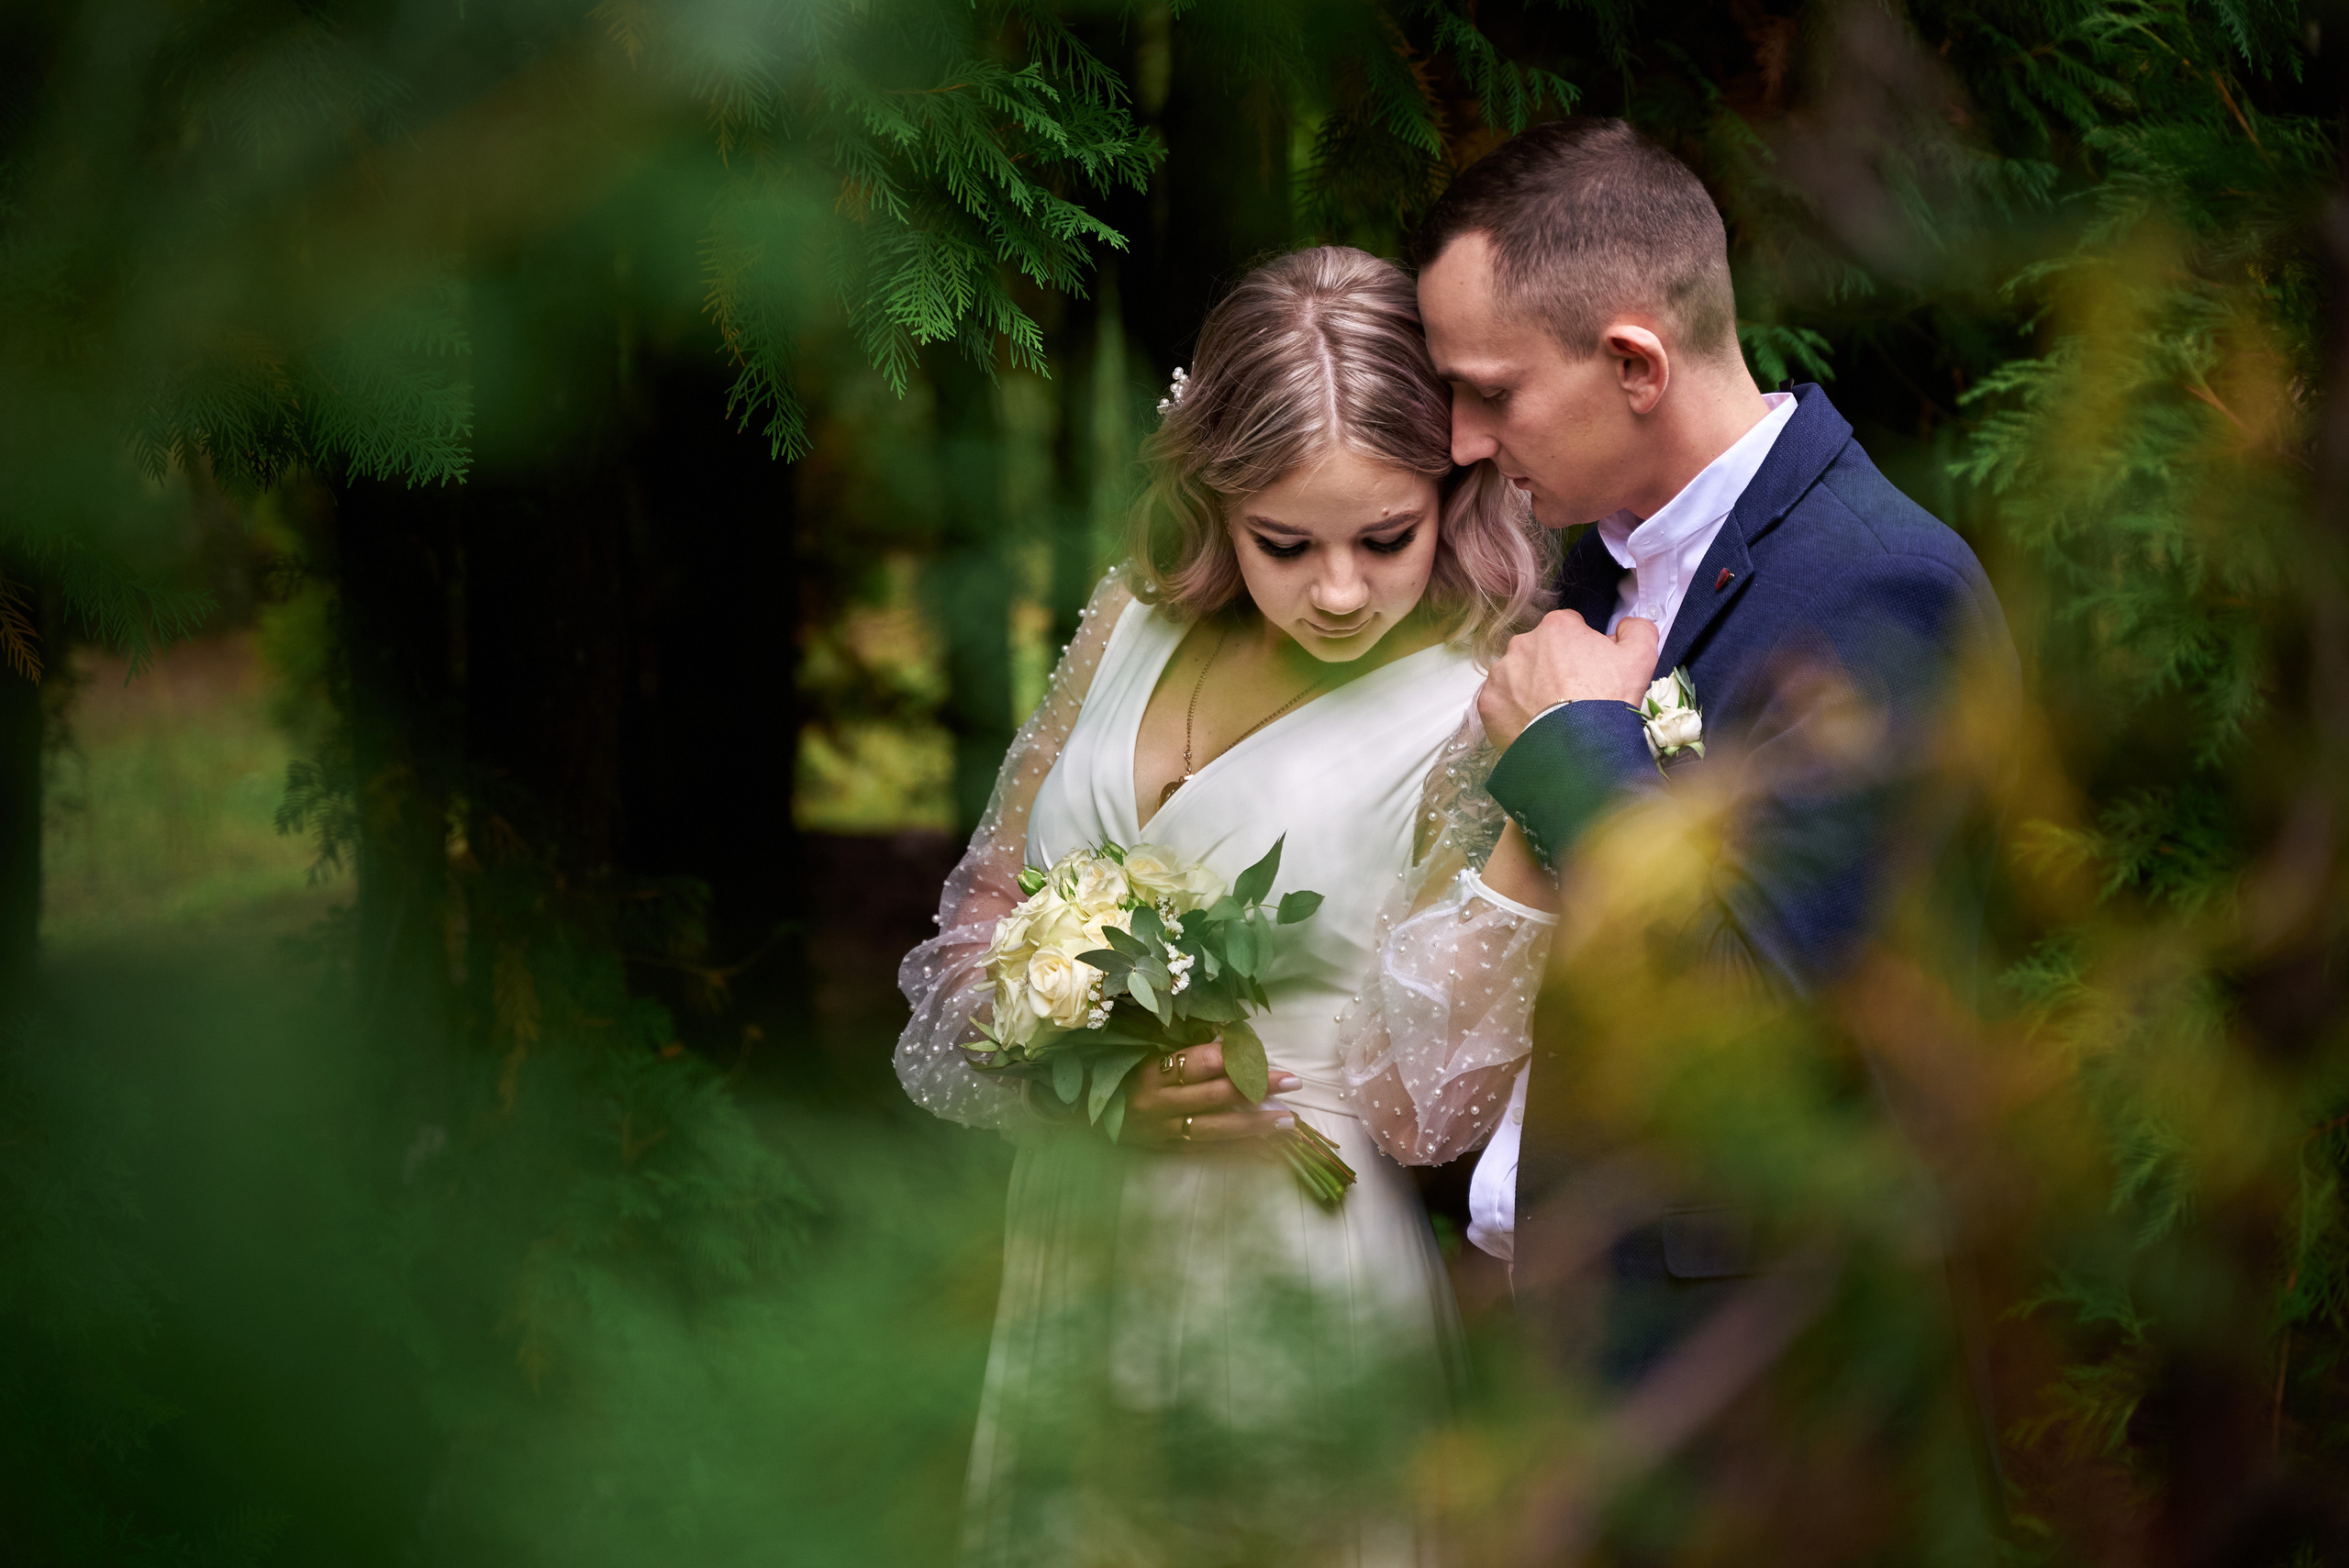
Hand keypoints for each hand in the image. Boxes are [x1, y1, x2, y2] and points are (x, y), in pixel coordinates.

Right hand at [1122, 1042, 1301, 1146]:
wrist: (1088, 1116)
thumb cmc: (1124, 1076)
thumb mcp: (1146, 1053)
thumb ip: (1185, 1049)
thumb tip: (1233, 1038)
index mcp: (1152, 1071)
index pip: (1201, 1062)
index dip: (1236, 1057)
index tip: (1266, 1054)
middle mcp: (1158, 1103)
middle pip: (1215, 1095)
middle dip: (1258, 1087)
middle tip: (1292, 1082)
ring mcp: (1164, 1130)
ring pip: (1216, 1128)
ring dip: (1255, 1124)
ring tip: (1287, 1121)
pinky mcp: (1168, 1149)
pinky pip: (1209, 1149)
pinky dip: (1238, 1148)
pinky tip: (1265, 1147)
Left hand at [1477, 612, 1658, 749]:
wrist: (1579, 747)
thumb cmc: (1608, 699)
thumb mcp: (1639, 658)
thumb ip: (1636, 629)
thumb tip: (1626, 624)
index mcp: (1557, 626)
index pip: (1569, 627)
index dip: (1582, 648)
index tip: (1589, 670)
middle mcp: (1522, 643)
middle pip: (1540, 650)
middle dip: (1553, 666)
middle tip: (1570, 694)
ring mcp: (1501, 673)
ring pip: (1517, 675)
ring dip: (1530, 688)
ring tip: (1550, 712)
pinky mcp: (1488, 702)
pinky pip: (1500, 701)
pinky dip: (1512, 710)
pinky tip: (1531, 723)